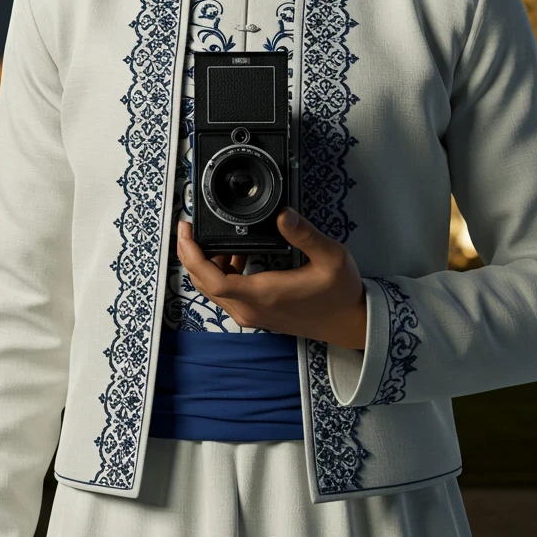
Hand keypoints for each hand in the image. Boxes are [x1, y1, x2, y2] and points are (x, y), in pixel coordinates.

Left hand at [176, 208, 367, 349]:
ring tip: (211, 237)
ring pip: (213, 290)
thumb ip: (305, 234)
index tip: (186, 231)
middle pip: (204, 284)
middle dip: (191, 254)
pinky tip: (234, 254)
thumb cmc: (340, 292)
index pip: (213, 279)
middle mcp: (251, 309)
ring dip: (205, 264)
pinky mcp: (256, 315)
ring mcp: (252, 315)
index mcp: (264, 294)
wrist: (349, 323)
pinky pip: (226, 294)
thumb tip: (283, 214)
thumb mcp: (330, 256)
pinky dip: (219, 273)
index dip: (192, 255)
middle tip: (191, 227)